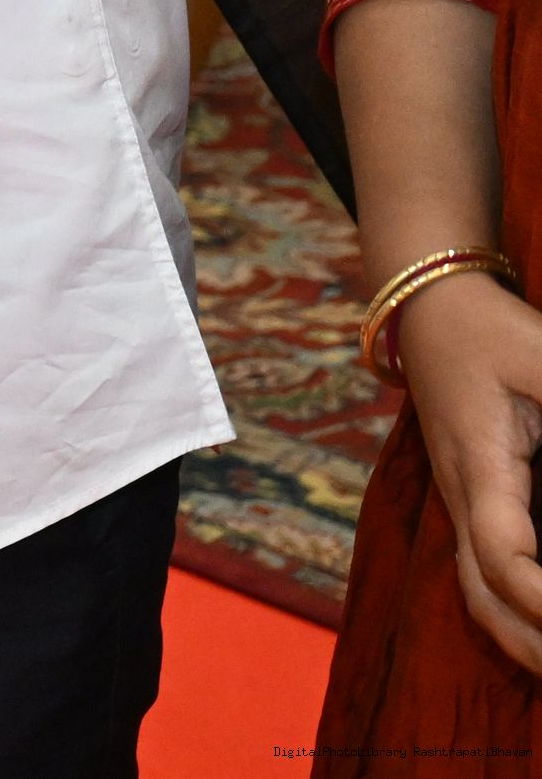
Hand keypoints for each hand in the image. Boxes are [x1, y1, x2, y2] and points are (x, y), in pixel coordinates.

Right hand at [395, 267, 541, 668]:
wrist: (428, 310)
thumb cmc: (488, 330)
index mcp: (479, 470)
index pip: (503, 559)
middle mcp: (465, 500)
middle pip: (484, 601)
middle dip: (536, 650)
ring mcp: (463, 505)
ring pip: (480, 598)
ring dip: (526, 642)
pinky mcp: (474, 502)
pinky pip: (487, 578)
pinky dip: (519, 616)